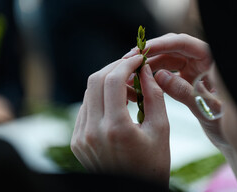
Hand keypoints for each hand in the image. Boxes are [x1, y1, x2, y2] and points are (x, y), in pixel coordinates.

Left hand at [70, 55, 169, 185]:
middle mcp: (92, 132)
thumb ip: (153, 94)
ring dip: (108, 82)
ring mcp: (80, 137)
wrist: (132, 191)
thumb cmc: (153, 163)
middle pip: (96, 81)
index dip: (126, 63)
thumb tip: (144, 69)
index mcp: (116, 129)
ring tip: (129, 89)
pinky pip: (85, 107)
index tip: (138, 58)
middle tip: (133, 67)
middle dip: (115, 67)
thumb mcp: (160, 128)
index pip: (112, 80)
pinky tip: (117, 104)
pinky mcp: (76, 141)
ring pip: (89, 92)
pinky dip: (100, 97)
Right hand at [124, 33, 227, 147]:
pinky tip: (141, 81)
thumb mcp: (207, 108)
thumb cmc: (227, 123)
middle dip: (150, 53)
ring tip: (130, 73)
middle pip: (172, 48)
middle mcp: (202, 61)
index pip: (184, 43)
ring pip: (167, 60)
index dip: (161, 44)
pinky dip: (154, 76)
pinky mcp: (187, 80)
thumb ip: (184, 92)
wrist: (233, 139)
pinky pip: (167, 72)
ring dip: (149, 65)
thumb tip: (159, 75)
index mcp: (212, 60)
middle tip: (129, 60)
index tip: (141, 50)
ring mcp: (194, 69)